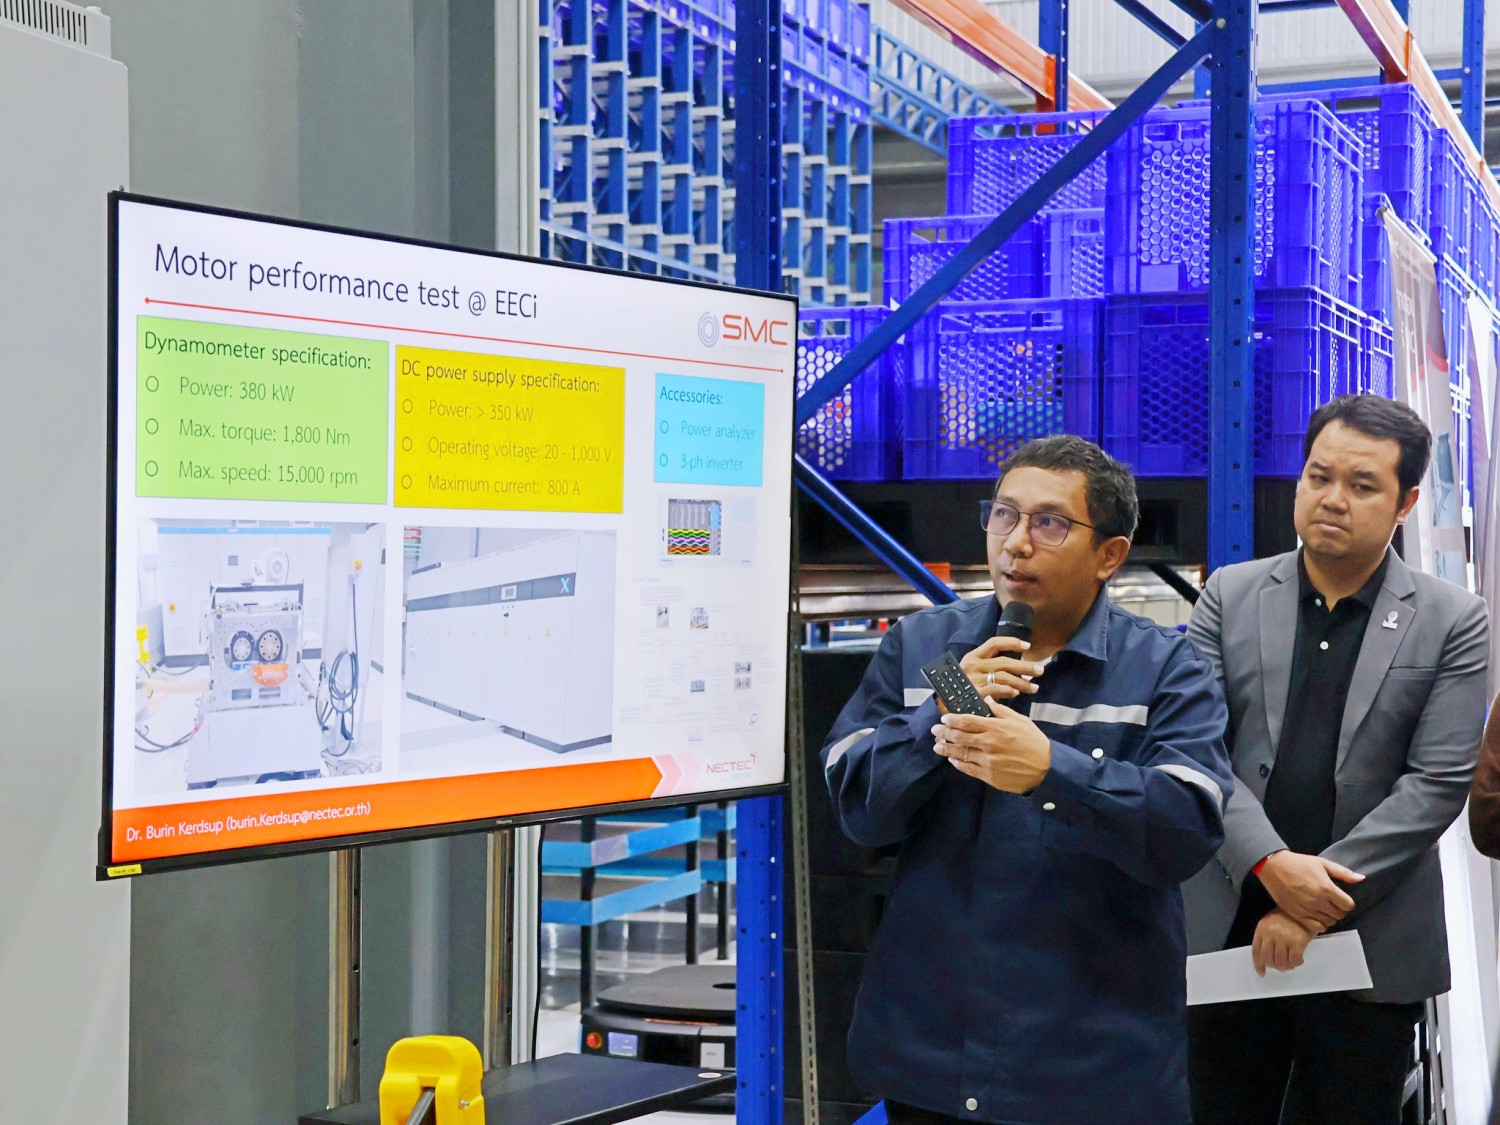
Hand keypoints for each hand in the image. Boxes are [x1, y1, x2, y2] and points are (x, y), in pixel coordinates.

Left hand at [931, 699, 1051, 793]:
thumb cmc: (1033, 742)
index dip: (952, 719)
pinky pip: (968, 768)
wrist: (1046, 769)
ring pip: (960, 753)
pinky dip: (958, 763)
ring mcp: (988, 761)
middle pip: (959, 737)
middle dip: (944, 732)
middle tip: (935, 730)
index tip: (944, 718)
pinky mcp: (989, 776)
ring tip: (937, 746)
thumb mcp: (1020, 721)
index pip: (967, 721)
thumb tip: (986, 700)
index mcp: (996, 728)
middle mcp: (989, 744)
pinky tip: (952, 760)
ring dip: (946, 749)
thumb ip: (1000, 711)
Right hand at [960, 636, 1044, 706]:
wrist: (943, 706)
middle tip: (1040, 670)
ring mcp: (973, 679)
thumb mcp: (972, 672)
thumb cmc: (962, 688)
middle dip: (1025, 666)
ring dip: (1021, 682)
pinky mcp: (974, 693)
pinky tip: (1016, 693)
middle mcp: (973, 665)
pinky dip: (1007, 690)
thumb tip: (1017, 668)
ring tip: (1034, 687)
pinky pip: (995, 689)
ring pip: (1003, 676)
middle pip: (1004, 662)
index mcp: (973, 656)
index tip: (1027, 646)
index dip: (1012, 642)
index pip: (994, 643)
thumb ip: (989, 668)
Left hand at [1251, 909, 1317, 975]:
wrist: (1305, 906)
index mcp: (1262, 928)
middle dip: (1275, 966)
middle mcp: (1270, 934)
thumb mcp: (1272, 922)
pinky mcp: (1297, 942)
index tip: (1262, 973)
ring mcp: (1284, 938)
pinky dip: (1296, 963)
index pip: (1256, 951)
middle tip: (1281, 967)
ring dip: (1286, 966)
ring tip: (1290, 964)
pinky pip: (1294, 960)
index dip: (1258, 964)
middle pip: (1268, 959)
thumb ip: (1267, 937)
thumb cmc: (1288, 915)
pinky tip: (1299, 960)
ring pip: (1281, 962)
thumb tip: (1266, 959)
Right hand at [1257, 850, 1363, 930]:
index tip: (1341, 898)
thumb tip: (1362, 878)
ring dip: (1330, 917)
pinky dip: (1320, 924)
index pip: (1348, 905)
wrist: (1273, 867)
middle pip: (1340, 915)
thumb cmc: (1299, 863)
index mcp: (1326, 888)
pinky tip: (1317, 915)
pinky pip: (1316, 928)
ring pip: (1329, 922)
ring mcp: (1307, 910)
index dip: (1347, 902)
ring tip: (1324, 908)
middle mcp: (1318, 901)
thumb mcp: (1322, 863)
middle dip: (1339, 910)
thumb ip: (1343, 872)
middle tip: (1333, 903)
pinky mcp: (1297, 915)